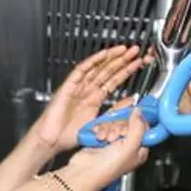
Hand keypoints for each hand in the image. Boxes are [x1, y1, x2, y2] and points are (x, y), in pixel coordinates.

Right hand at [30, 46, 152, 154]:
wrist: (52, 140)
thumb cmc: (69, 135)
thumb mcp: (100, 124)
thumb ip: (115, 111)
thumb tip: (131, 101)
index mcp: (94, 100)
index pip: (113, 81)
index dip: (125, 72)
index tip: (137, 64)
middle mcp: (87, 91)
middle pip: (107, 71)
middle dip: (122, 60)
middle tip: (135, 51)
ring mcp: (78, 87)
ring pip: (97, 68)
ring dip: (111, 58)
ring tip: (125, 50)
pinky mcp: (69, 86)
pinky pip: (81, 70)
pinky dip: (92, 62)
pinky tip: (104, 55)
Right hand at [65, 102, 150, 190]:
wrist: (84, 171)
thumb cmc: (107, 168)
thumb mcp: (130, 147)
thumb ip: (138, 127)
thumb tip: (139, 112)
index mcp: (140, 149)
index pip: (144, 126)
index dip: (137, 121)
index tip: (130, 118)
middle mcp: (129, 145)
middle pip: (128, 122)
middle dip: (119, 126)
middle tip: (115, 135)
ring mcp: (115, 141)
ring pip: (115, 122)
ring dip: (108, 127)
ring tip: (105, 138)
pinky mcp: (103, 138)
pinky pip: (104, 124)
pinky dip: (100, 128)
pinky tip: (98, 137)